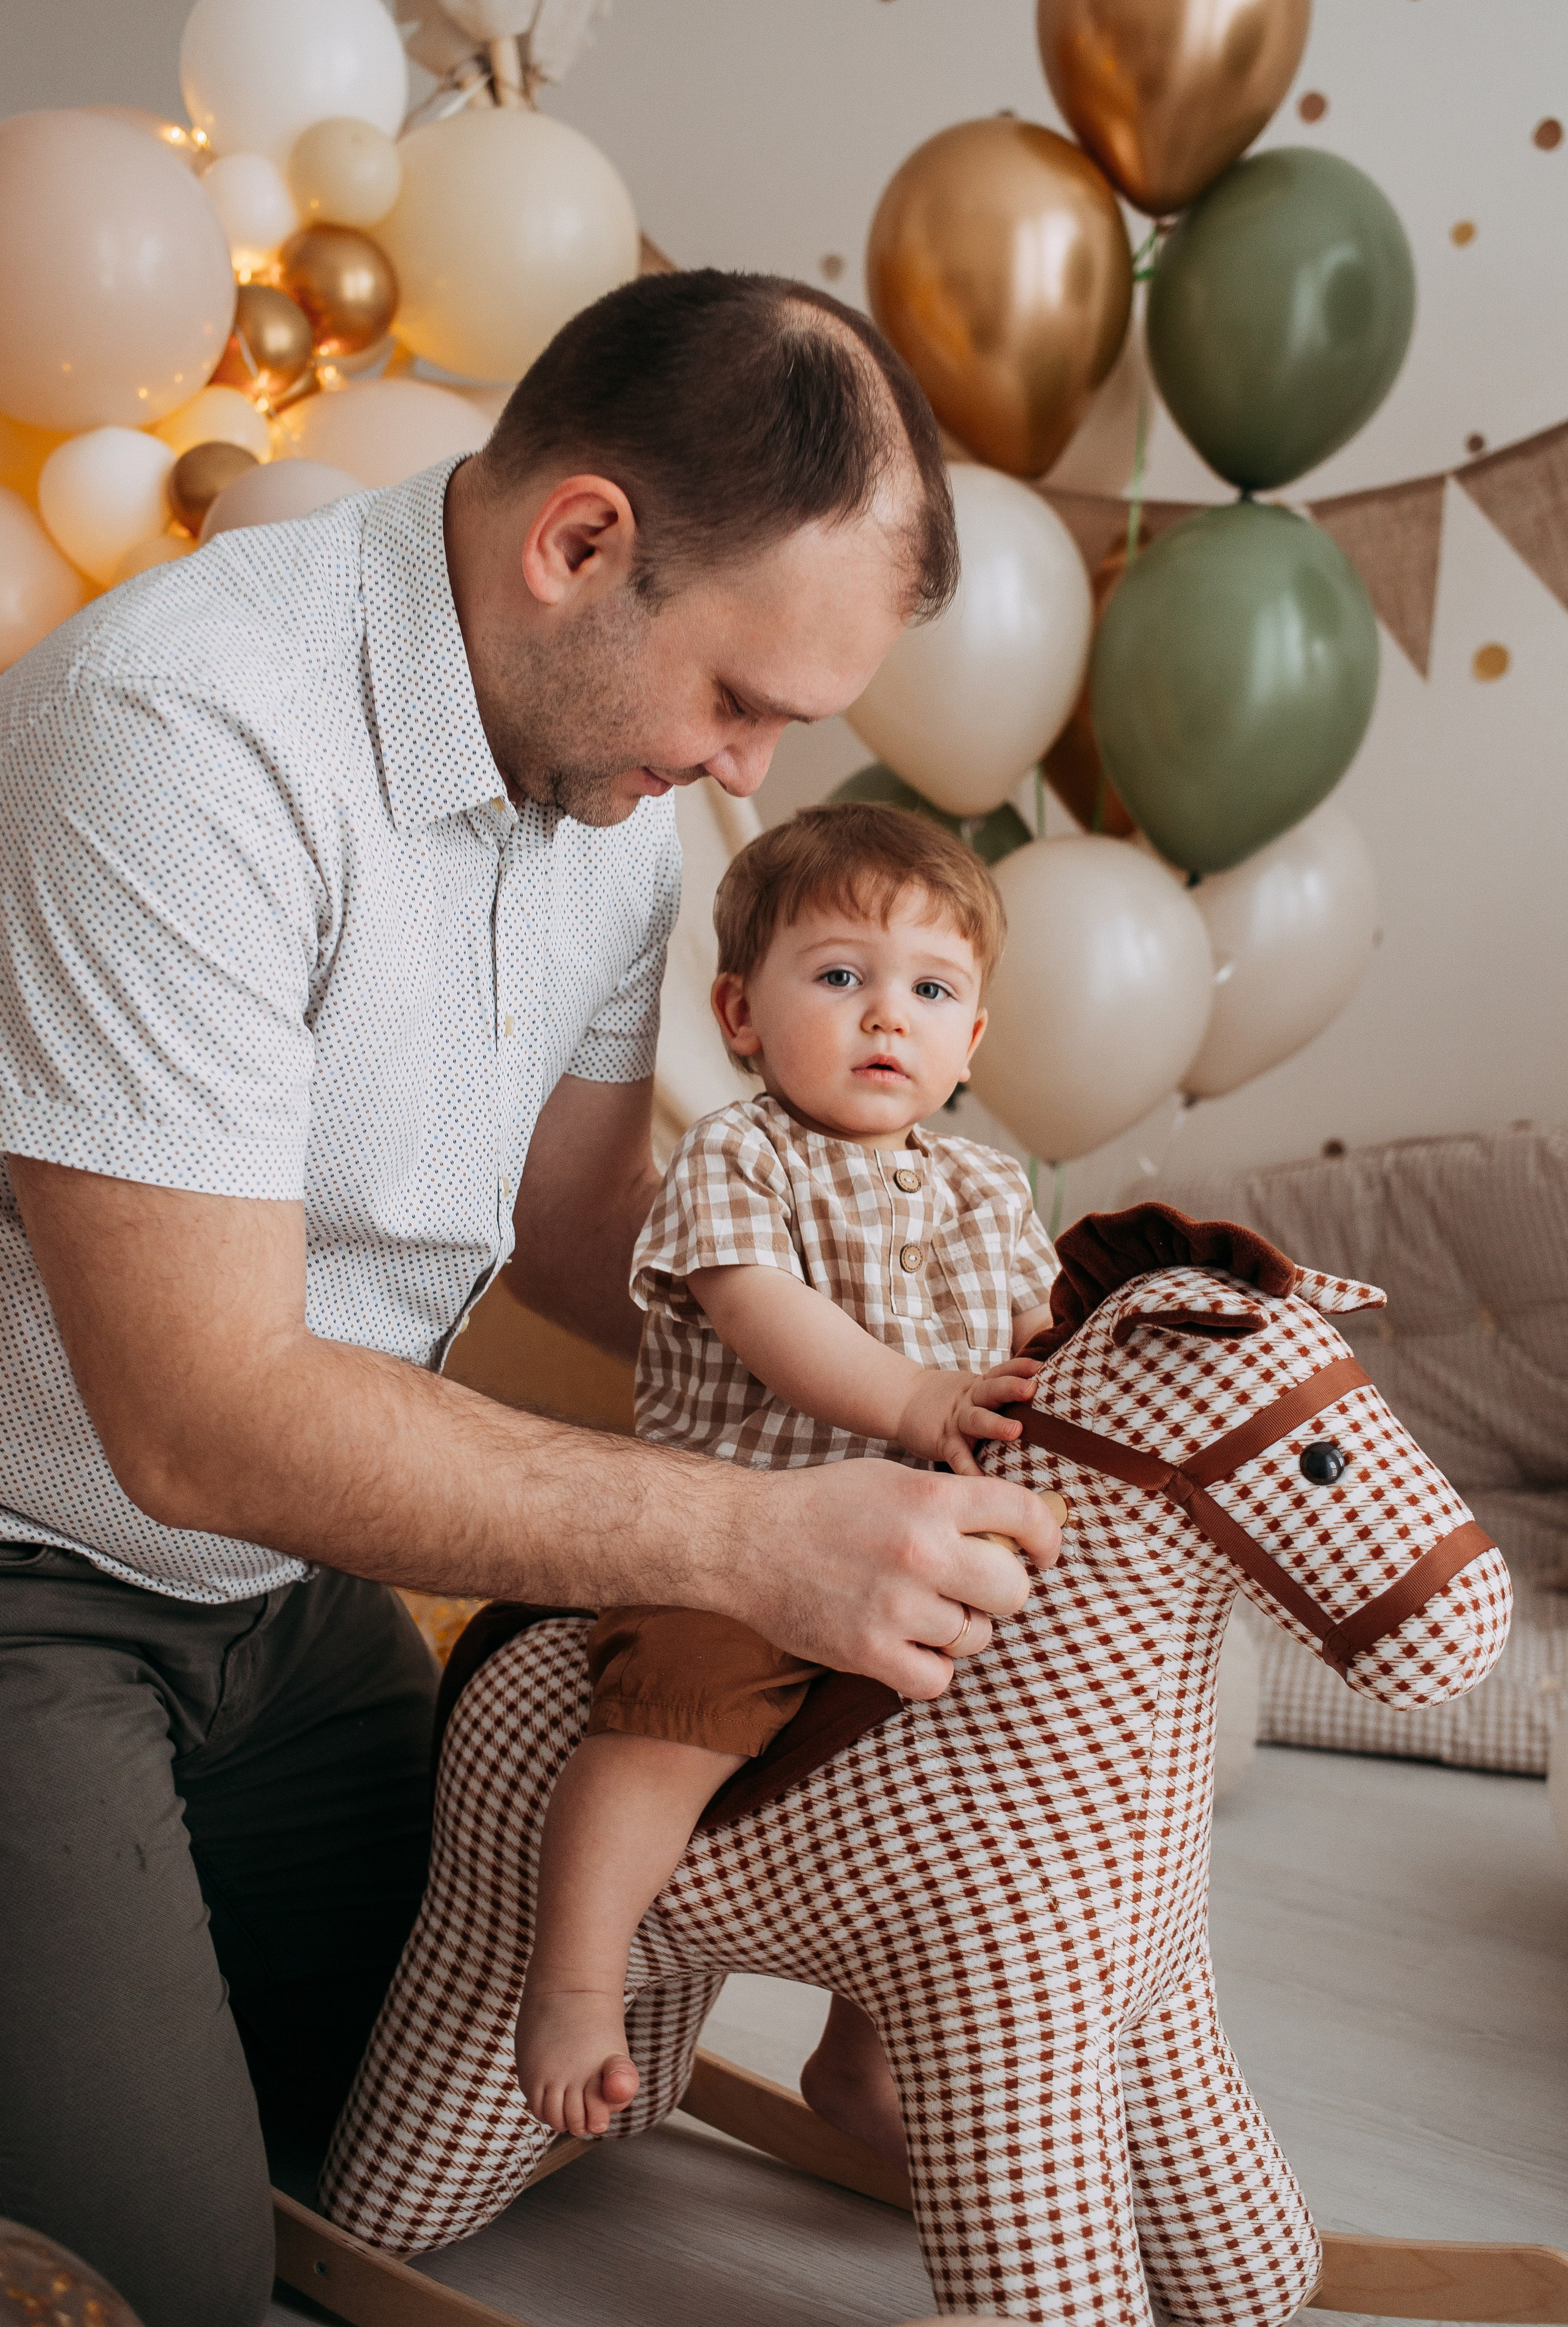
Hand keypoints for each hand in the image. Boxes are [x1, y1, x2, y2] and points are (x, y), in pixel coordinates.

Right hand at [732, 1458, 1063, 1700]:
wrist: (742, 1540)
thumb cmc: (821, 1506)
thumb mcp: (892, 1479)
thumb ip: (952, 1504)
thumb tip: (1015, 1533)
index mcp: (931, 1497)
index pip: (1025, 1516)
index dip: (1046, 1538)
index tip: (1043, 1554)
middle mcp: (921, 1550)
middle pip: (1013, 1591)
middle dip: (999, 1592)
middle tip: (971, 1588)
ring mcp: (896, 1605)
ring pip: (976, 1637)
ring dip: (959, 1629)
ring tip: (920, 1610)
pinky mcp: (869, 1653)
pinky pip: (937, 1678)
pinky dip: (928, 1667)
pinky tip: (905, 1644)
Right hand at [894, 1356, 1041, 1474]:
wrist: (903, 1400)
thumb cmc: (949, 1401)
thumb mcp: (973, 1389)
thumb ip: (998, 1392)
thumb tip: (1041, 1399)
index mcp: (981, 1386)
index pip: (1002, 1372)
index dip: (1020, 1368)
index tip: (1041, 1366)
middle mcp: (971, 1400)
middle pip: (993, 1390)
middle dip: (1013, 1388)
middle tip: (1032, 1389)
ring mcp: (956, 1420)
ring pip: (977, 1419)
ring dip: (996, 1424)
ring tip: (1015, 1430)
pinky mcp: (943, 1441)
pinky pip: (957, 1455)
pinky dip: (968, 1468)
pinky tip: (981, 1480)